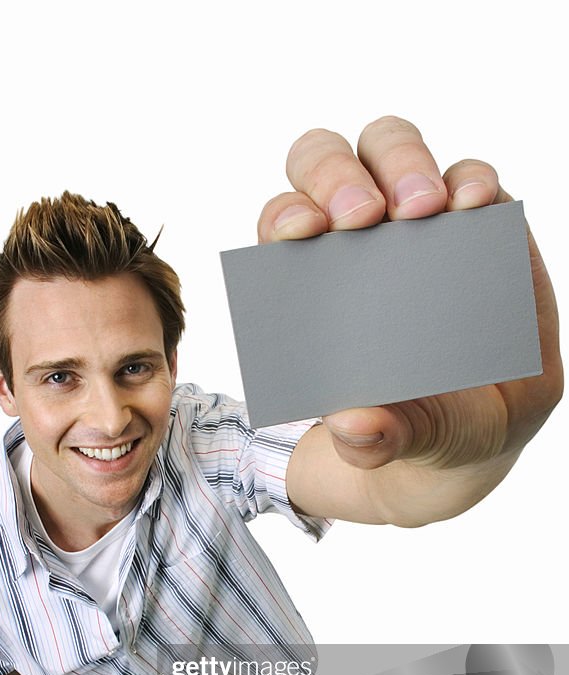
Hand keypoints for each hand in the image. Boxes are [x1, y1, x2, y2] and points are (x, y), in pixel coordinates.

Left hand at [258, 117, 561, 471]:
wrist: (476, 430)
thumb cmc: (412, 423)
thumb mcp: (393, 441)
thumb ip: (373, 439)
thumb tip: (354, 427)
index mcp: (310, 281)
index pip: (282, 224)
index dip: (284, 216)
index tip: (302, 233)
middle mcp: (355, 235)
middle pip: (326, 164)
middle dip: (337, 176)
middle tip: (365, 216)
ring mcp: (416, 219)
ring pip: (391, 148)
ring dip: (403, 165)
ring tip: (425, 209)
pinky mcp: (476, 219)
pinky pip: (470, 177)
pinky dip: (471, 180)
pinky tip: (475, 204)